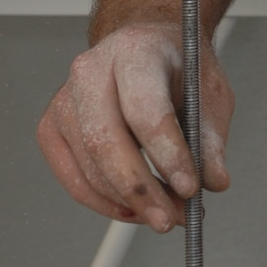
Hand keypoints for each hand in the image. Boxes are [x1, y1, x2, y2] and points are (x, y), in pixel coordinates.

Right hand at [37, 24, 232, 231]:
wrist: (145, 48)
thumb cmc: (176, 67)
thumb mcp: (210, 93)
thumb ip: (211, 138)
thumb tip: (213, 181)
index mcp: (135, 50)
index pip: (144, 108)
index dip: (167, 153)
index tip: (191, 187)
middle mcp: (91, 71)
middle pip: (105, 140)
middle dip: (141, 189)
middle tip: (170, 218)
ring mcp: (65, 99)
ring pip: (89, 166)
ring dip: (129, 202)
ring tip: (166, 213)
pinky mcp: (52, 127)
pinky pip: (73, 177)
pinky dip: (104, 202)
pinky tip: (133, 209)